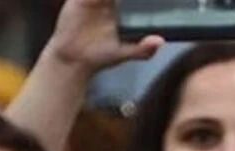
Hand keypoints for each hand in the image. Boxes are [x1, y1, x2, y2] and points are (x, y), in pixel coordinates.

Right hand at [45, 0, 163, 71]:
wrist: (74, 62)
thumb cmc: (99, 57)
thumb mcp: (123, 53)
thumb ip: (142, 49)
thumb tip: (160, 42)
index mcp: (116, 11)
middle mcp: (104, 3)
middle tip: (118, 0)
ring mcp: (90, 1)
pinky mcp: (77, 1)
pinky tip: (94, 0)